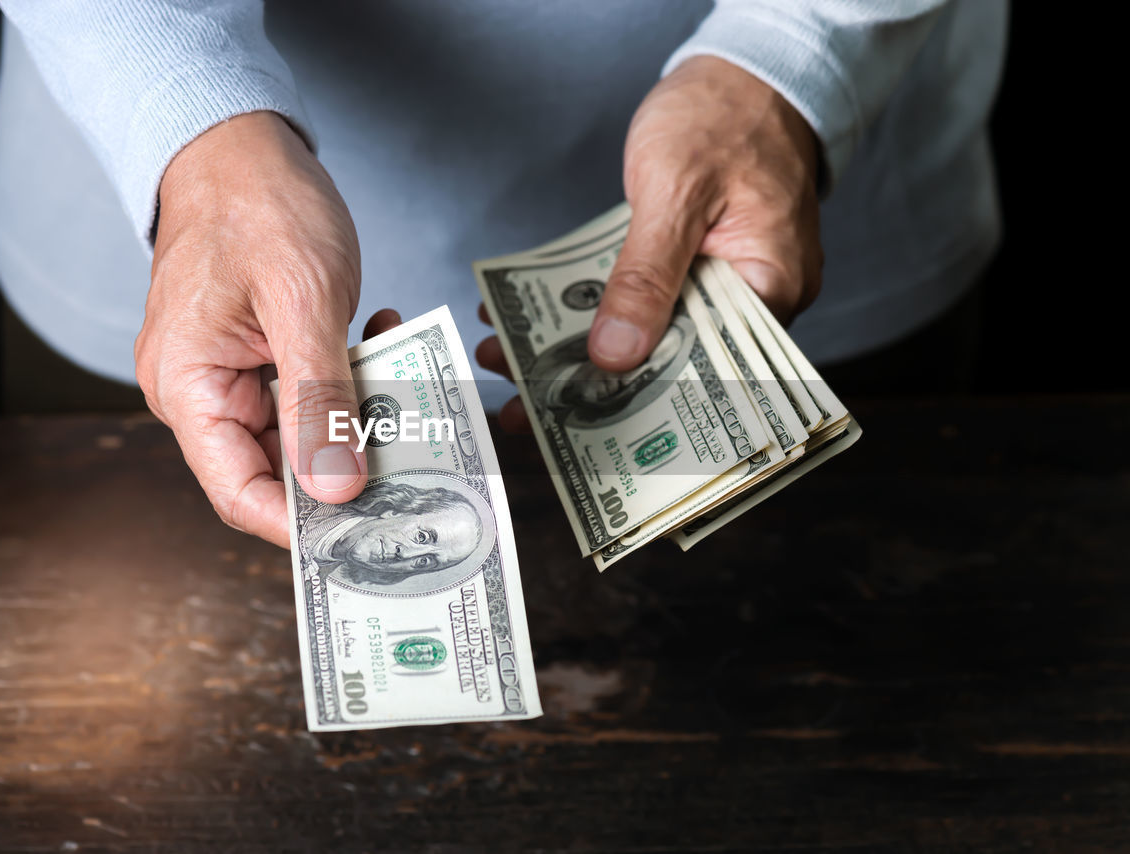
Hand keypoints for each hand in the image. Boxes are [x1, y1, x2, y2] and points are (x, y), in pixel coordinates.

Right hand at [135, 110, 397, 546]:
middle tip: (413, 456)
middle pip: (276, 470)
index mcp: (188, 388)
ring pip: (303, 433)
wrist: (239, 143)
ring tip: (404, 378)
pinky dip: (352, 379)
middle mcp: (202, 393)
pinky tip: (385, 341)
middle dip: (346, 467)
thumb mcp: (301, 302)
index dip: (302, 524)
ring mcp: (232, 376)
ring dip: (358, 415)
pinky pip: (310, 393)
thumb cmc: (256, 204)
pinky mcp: (262, 357)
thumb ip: (319, 401)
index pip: (240, 492)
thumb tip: (335, 491)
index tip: (367, 532)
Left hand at [476, 55, 820, 429]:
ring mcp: (725, 283)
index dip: (639, 406)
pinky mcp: (696, 266)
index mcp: (771, 290)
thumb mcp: (676, 191)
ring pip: (653, 334)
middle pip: (673, 365)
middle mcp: (755, 299)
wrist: (742, 67)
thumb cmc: (724, 113)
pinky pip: (649, 300)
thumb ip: (646, 275)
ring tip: (512, 359)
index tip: (573, 424)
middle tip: (523, 403)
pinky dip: (598, 309)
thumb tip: (616, 354)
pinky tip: (540, 317)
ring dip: (583, 348)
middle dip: (594, 386)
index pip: (707, 374)